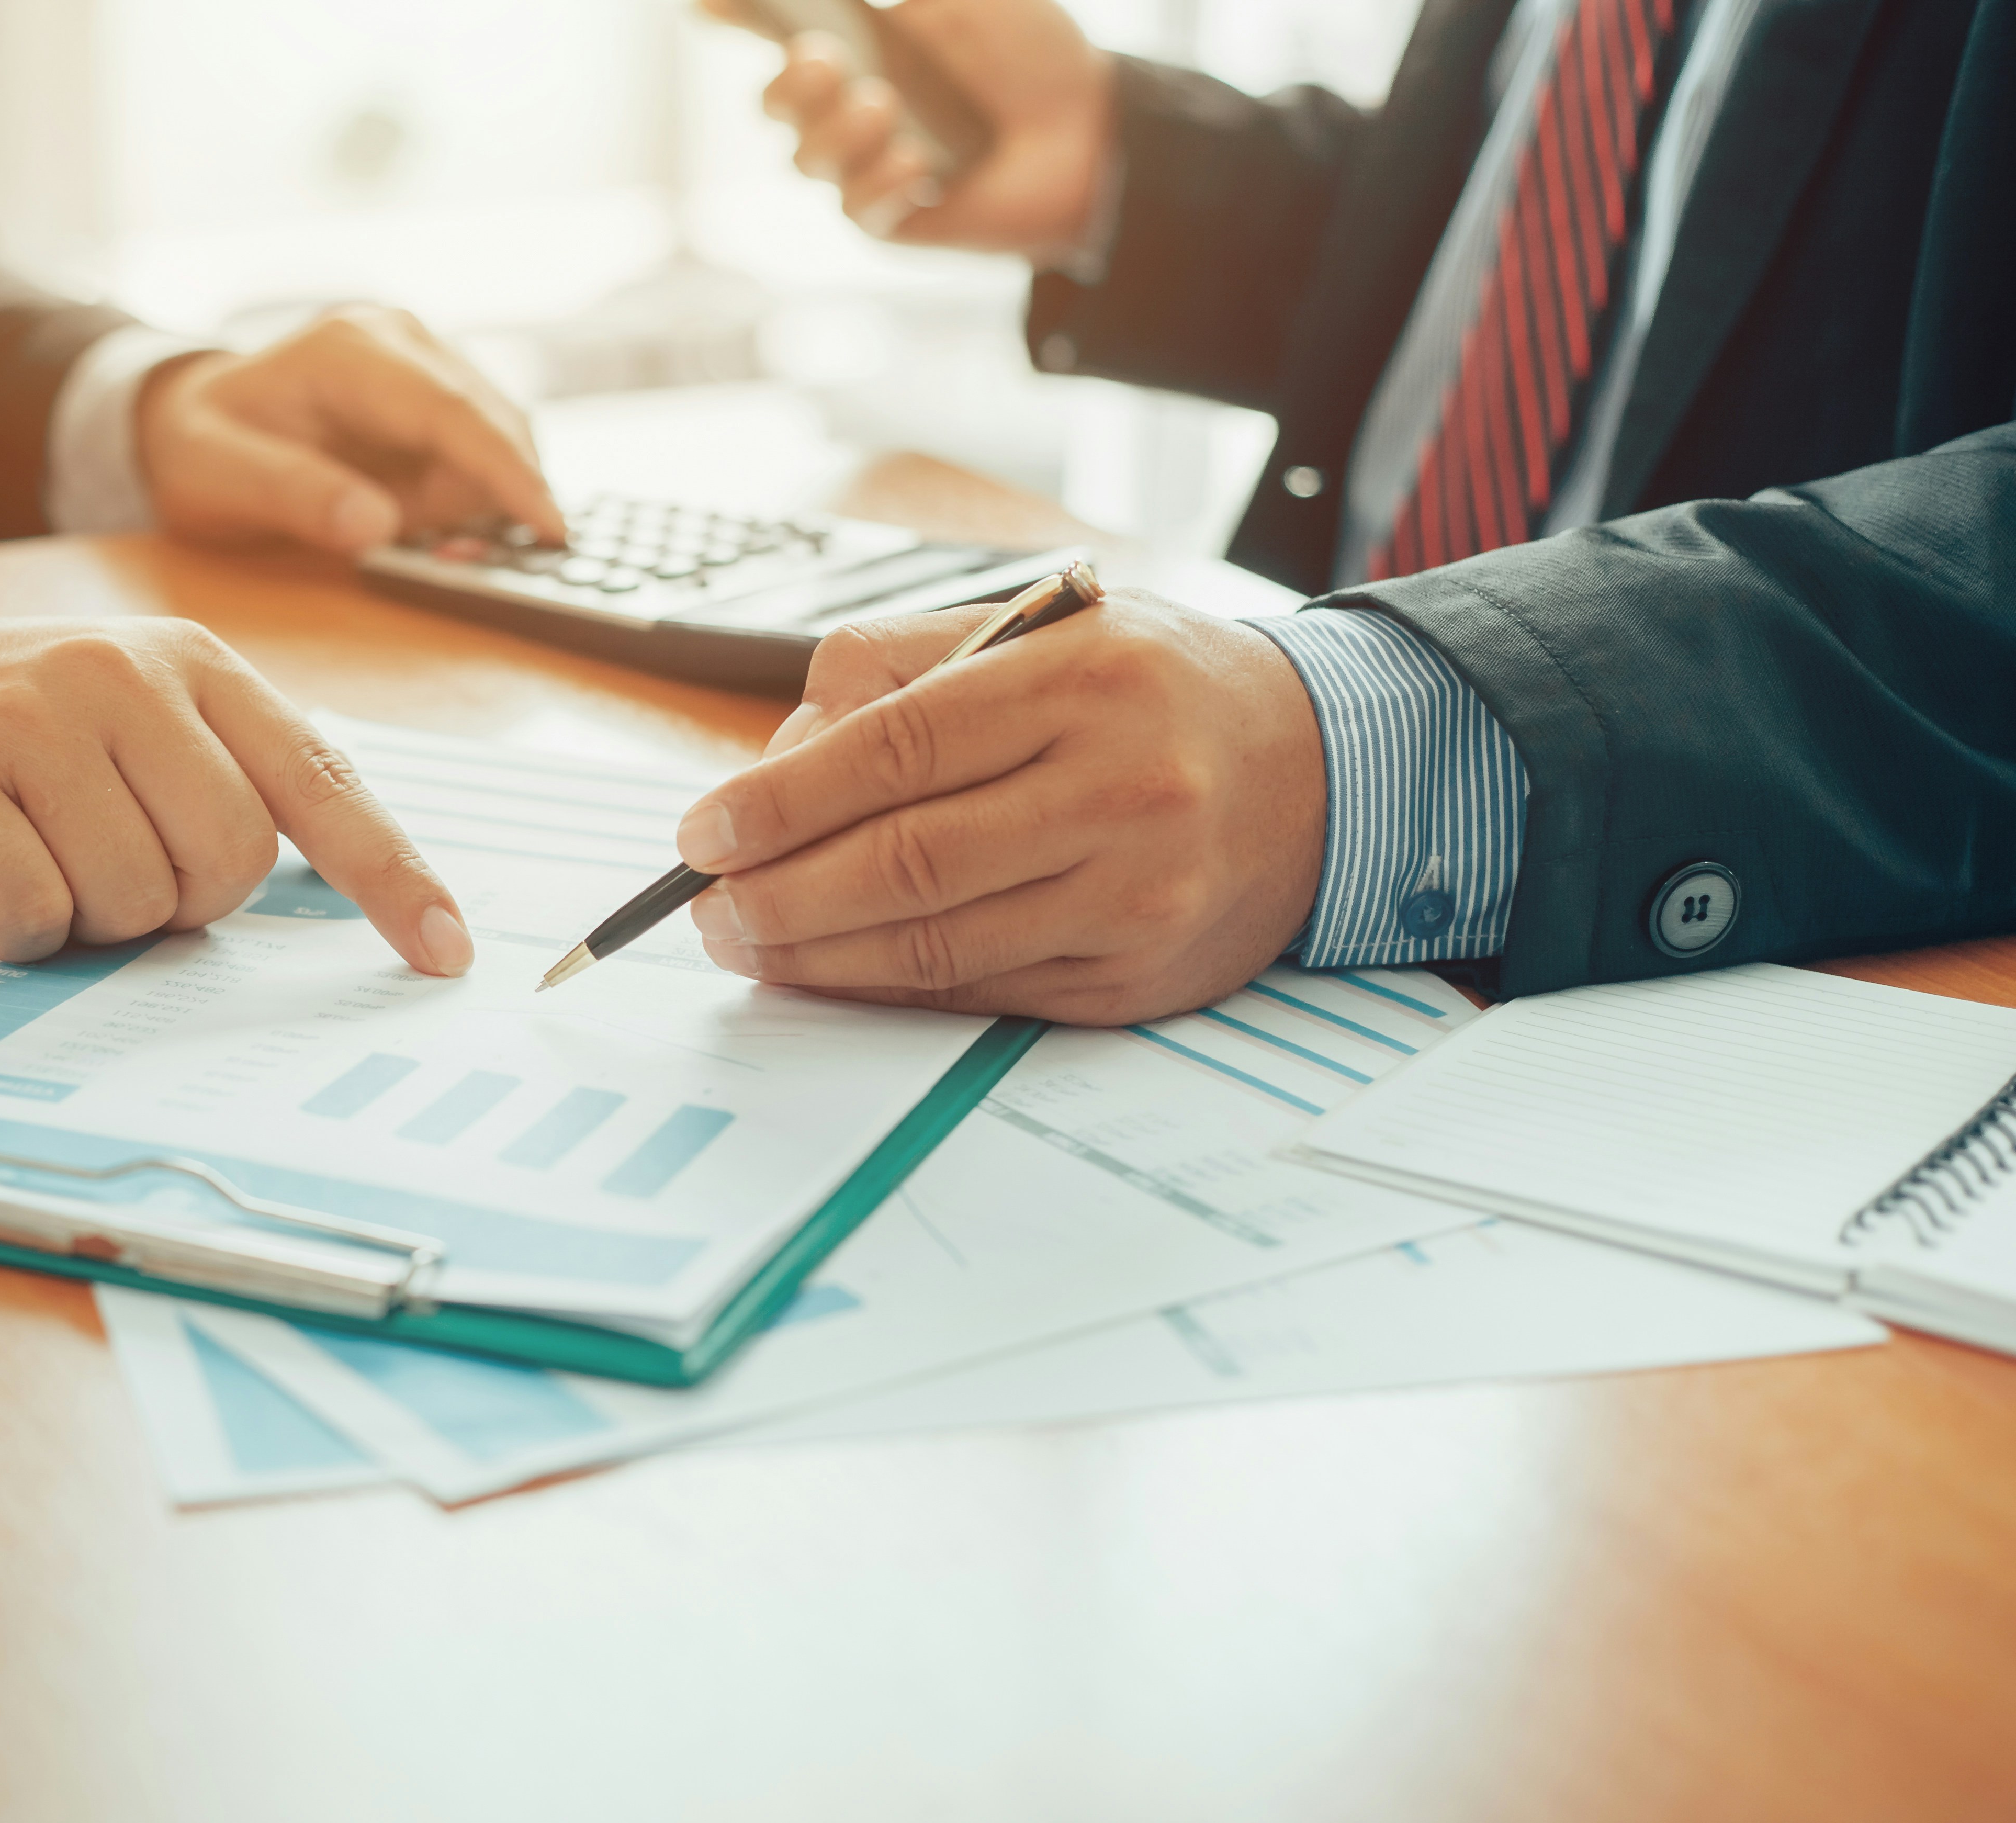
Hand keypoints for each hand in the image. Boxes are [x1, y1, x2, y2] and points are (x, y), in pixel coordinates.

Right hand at [0, 611, 475, 974]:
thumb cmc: (40, 732)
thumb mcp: (155, 724)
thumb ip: (246, 786)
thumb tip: (367, 906)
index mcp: (196, 666)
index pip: (319, 780)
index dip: (389, 876)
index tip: (444, 954)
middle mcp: (119, 674)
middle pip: (226, 862)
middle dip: (182, 901)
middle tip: (117, 865)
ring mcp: (26, 718)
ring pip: (131, 900)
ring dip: (95, 919)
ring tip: (45, 857)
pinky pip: (33, 914)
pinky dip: (21, 932)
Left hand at [134, 305, 563, 554]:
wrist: (192, 417)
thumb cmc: (202, 447)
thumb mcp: (218, 476)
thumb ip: (293, 495)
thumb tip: (376, 525)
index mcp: (350, 349)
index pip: (450, 412)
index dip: (506, 472)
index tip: (551, 527)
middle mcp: (401, 339)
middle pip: (492, 425)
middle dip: (489, 500)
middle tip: (449, 560)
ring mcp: (427, 361)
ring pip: (498, 442)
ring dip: (471, 504)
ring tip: (406, 536)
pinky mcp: (439, 394)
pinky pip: (482, 453)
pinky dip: (467, 499)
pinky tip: (418, 521)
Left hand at [672, 595, 1324, 1025]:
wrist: (1321, 770)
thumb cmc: (1151, 692)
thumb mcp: (1040, 629)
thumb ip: (900, 672)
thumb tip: (777, 761)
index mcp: (1081, 680)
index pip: (894, 747)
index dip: (780, 800)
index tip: (702, 832)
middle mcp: (1118, 789)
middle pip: (904, 859)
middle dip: (777, 893)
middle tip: (705, 906)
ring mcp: (1132, 895)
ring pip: (933, 944)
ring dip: (814, 956)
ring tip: (745, 941)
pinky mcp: (1133, 976)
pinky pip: (981, 992)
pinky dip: (888, 989)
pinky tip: (832, 970)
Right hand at [701, 0, 1113, 254]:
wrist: (1098, 133)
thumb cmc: (1033, 57)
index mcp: (860, 44)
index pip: (779, 28)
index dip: (736, 15)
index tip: (706, 4)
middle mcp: (854, 107)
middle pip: (775, 105)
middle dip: (787, 83)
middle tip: (825, 59)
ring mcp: (871, 168)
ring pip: (806, 160)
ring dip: (836, 130)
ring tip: (889, 107)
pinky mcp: (896, 222)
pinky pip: (854, 210)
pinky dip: (878, 182)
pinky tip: (920, 165)